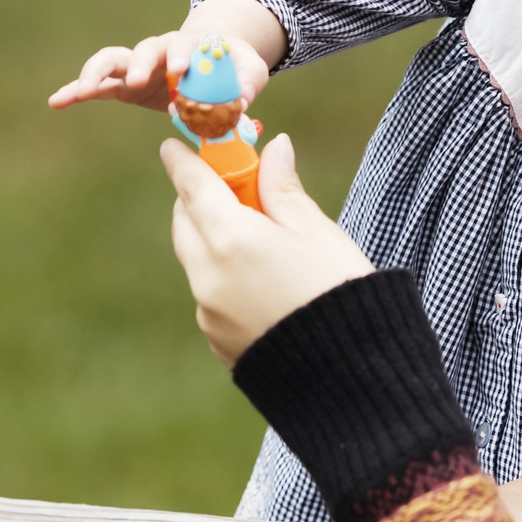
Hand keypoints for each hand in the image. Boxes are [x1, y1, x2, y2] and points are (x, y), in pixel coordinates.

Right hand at [48, 0, 283, 112]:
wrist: (210, 60)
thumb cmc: (232, 66)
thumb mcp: (248, 70)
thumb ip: (249, 82)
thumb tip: (244, 100)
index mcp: (189, 46)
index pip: (181, 45)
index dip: (180, 55)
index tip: (180, 70)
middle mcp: (158, 51)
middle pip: (143, 49)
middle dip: (138, 63)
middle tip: (136, 80)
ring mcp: (136, 66)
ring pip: (111, 61)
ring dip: (96, 72)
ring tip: (83, 91)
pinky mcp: (122, 84)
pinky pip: (97, 85)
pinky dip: (76, 91)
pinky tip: (56, 102)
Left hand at [163, 134, 373, 362]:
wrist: (348, 376)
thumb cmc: (340, 292)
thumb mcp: (316, 232)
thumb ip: (283, 188)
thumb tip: (274, 148)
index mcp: (232, 239)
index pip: (193, 187)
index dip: (183, 161)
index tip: (173, 146)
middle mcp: (208, 275)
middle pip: (185, 222)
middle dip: (198, 199)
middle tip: (229, 186)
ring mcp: (208, 311)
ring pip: (196, 259)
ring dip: (211, 239)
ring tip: (256, 235)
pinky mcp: (216, 338)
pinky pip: (209, 294)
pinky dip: (222, 276)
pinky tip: (260, 280)